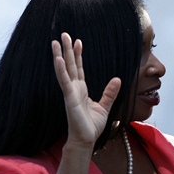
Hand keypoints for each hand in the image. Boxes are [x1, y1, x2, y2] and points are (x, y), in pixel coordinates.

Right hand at [52, 33, 120, 150]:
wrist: (86, 140)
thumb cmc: (91, 126)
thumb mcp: (105, 106)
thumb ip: (110, 93)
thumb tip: (118, 79)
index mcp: (81, 90)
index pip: (79, 68)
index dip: (78, 55)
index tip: (78, 41)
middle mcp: (74, 89)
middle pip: (70, 65)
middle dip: (67, 49)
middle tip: (63, 34)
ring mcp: (70, 92)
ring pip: (64, 70)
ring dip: (59, 55)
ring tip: (55, 41)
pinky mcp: (69, 98)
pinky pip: (64, 81)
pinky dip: (60, 70)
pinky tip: (58, 58)